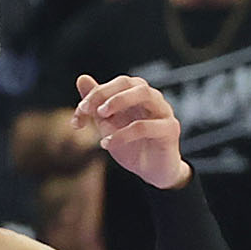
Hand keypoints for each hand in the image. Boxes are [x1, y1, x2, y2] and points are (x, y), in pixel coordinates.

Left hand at [72, 74, 189, 189]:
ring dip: (118, 101)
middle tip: (90, 110)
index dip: (95, 94)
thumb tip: (82, 78)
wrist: (151, 171)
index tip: (80, 112)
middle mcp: (152, 98)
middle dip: (106, 93)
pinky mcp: (170, 130)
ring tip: (101, 117)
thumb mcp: (107, 123)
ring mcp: (164, 112)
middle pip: (132, 82)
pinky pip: (145, 126)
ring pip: (144, 94)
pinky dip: (122, 134)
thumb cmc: (130, 144)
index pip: (117, 83)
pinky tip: (107, 144)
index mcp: (137, 94)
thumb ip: (96, 103)